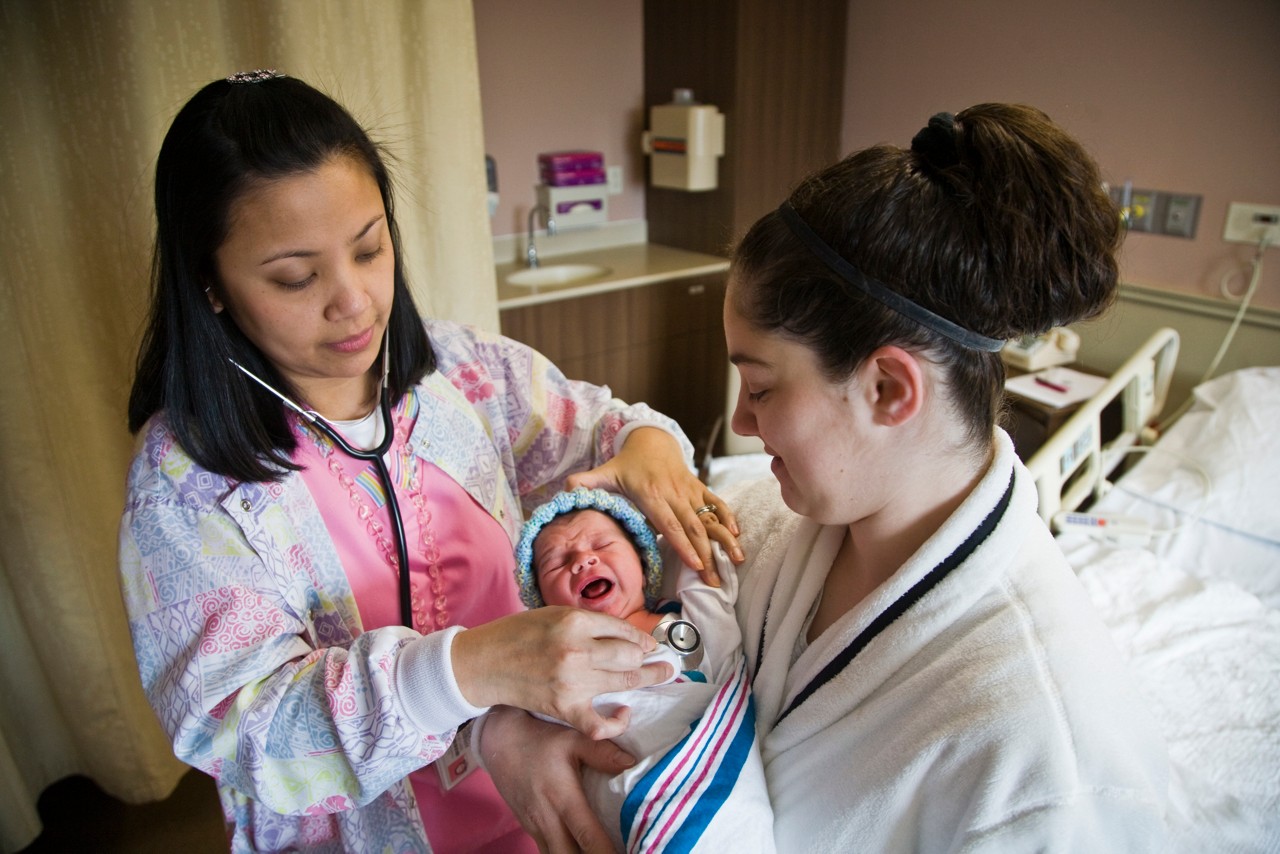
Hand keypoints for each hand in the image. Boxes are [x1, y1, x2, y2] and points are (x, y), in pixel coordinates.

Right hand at [452, 606, 671, 738]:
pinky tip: (625, 714)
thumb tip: (627, 636)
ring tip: (662, 676)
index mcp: (575, 621)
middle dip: (651, 660)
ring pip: (624, 683)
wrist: (483, 663)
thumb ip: (590, 623)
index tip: (651, 645)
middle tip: (666, 663)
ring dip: (648, 680)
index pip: (623, 630)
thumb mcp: (555, 614)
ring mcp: (572, 681)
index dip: (643, 639)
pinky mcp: (564, 708)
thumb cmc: (517, 634)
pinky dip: (617, 723)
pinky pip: (600, 723)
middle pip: (630, 656)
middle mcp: (578, 650)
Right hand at [481, 707, 632, 852]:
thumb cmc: (540, 739)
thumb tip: (631, 763)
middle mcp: (548, 820)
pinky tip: (580, 850)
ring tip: (599, 852)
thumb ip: (602, 752)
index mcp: (563, 799)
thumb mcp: (573, 738)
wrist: (499, 742)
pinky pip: (549, 851)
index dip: (607, 853)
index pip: (588, 837)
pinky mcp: (530, 828)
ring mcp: (536, 827)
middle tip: (620, 853)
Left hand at [566, 427, 743, 585]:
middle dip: (707, 554)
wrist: (651, 440)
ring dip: (724, 540)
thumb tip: (563, 493)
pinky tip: (737, 537)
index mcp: (651, 494)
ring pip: (709, 518)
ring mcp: (689, 490)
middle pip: (693, 527)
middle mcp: (674, 493)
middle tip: (716, 581)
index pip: (669, 523)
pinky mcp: (699, 488)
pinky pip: (717, 503)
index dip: (683, 544)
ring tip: (736, 561)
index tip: (695, 564)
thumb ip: (583, 484)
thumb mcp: (603, 471)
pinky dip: (728, 519)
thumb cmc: (625, 464)